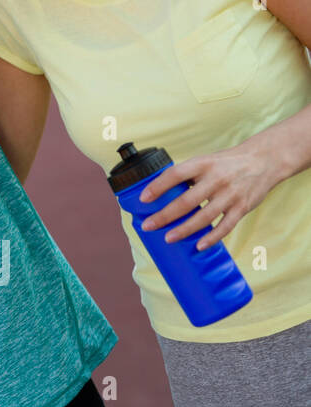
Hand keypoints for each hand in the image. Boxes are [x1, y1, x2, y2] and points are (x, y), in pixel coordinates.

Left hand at [137, 143, 279, 249]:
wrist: (264, 161)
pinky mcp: (242, 207)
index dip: (158, 187)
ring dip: (185, 229)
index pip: (175, 175)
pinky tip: (199, 246)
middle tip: (148, 226)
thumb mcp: (205, 162)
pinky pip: (225, 226)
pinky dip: (212, 237)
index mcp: (202, 164)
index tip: (143, 199)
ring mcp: (230, 194)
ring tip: (168, 238)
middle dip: (165, 215)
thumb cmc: (226, 163)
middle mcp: (216, 179)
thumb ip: (186, 175)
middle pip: (187, 201)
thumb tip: (160, 192)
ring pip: (204, 217)